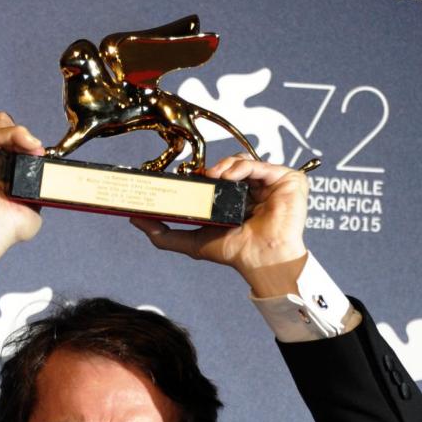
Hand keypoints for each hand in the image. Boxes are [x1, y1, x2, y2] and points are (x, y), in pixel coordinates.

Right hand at [0, 112, 44, 271]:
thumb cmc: (4, 227)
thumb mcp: (32, 204)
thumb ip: (38, 185)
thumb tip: (49, 175)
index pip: (10, 141)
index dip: (26, 144)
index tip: (39, 156)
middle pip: (4, 126)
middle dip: (23, 137)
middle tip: (35, 155)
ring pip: (1, 123)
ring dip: (21, 135)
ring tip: (32, 151)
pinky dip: (15, 133)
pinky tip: (27, 145)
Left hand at [130, 158, 309, 297]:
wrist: (261, 260)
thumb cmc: (234, 253)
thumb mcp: (192, 243)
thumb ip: (164, 235)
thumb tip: (136, 220)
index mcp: (236, 199)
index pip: (216, 178)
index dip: (200, 174)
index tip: (182, 174)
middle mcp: (253, 188)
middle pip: (229, 166)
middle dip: (211, 168)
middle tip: (196, 175)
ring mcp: (270, 183)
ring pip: (242, 161)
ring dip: (224, 165)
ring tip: (213, 177)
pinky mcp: (286, 179)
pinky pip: (259, 163)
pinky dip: (241, 166)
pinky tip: (228, 177)